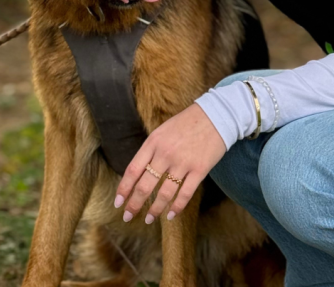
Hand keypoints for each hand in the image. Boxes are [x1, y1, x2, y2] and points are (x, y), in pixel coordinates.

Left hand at [113, 103, 226, 223]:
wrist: (216, 115)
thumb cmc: (187, 122)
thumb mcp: (163, 130)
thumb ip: (151, 149)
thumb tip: (139, 173)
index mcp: (154, 142)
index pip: (133, 170)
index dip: (124, 188)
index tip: (117, 202)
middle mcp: (166, 154)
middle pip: (145, 185)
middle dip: (134, 204)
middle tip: (128, 216)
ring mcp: (183, 163)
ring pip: (164, 193)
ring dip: (155, 209)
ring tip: (148, 219)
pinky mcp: (200, 169)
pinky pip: (185, 194)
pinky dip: (177, 207)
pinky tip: (171, 215)